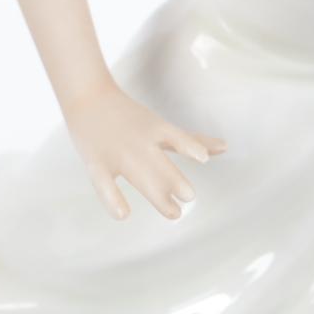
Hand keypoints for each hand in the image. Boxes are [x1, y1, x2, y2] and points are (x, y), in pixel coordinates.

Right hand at [61, 85, 224, 220]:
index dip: (188, 145)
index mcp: (156, 129)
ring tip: (175, 213)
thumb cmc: (130, 117)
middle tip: (189, 197)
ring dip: (156, 193)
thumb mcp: (162, 126)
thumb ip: (192, 140)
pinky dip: (112, 199)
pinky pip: (104, 184)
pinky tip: (123, 215)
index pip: (174, 137)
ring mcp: (118, 154)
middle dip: (173, 179)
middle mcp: (139, 141)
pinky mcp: (97, 164)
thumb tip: (225, 148)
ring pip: (138, 175)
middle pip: (158, 162)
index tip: (203, 159)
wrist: (88, 98)